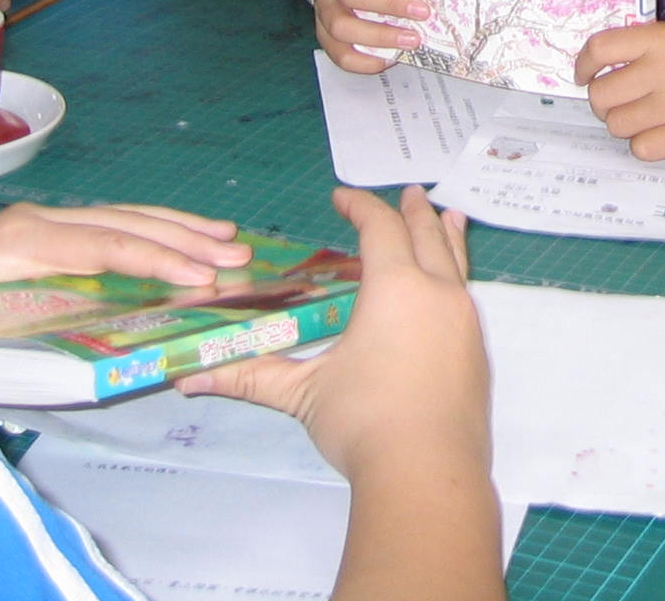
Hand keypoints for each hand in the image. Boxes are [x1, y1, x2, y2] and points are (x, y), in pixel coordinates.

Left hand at [0, 201, 251, 312]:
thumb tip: (108, 348)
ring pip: (120, 215)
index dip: (159, 261)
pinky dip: (151, 228)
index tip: (203, 277)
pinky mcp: (43, 230)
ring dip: (176, 227)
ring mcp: (41, 221)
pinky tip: (180, 236)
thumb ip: (38, 336)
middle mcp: (36, 222)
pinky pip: (107, 224)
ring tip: (226, 235)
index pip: (106, 245)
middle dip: (183, 238)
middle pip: (122, 222)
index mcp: (21, 244)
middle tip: (235, 254)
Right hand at [183, 187, 487, 480]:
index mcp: (395, 288)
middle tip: (405, 193)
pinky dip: (459, 271)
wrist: (427, 471)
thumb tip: (188, 379)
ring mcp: (464, 321)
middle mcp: (436, 292)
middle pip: (426, 234)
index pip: (379, 230)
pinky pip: (467, 293)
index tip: (341, 197)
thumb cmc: (362, 422)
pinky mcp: (476, 351)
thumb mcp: (303, 393)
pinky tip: (453, 284)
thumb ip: (251, 377)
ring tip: (447, 215)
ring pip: (456, 261)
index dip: (360, 208)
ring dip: (446, 234)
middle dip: (410, 212)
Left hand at [574, 21, 664, 157]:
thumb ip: (639, 52)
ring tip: (653, 118)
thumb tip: (591, 78)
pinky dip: (647, 145)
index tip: (584, 77)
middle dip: (607, 104)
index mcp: (664, 38)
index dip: (584, 66)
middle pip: (601, 95)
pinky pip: (640, 149)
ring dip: (628, 126)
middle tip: (628, 103)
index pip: (601, 48)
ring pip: (617, 125)